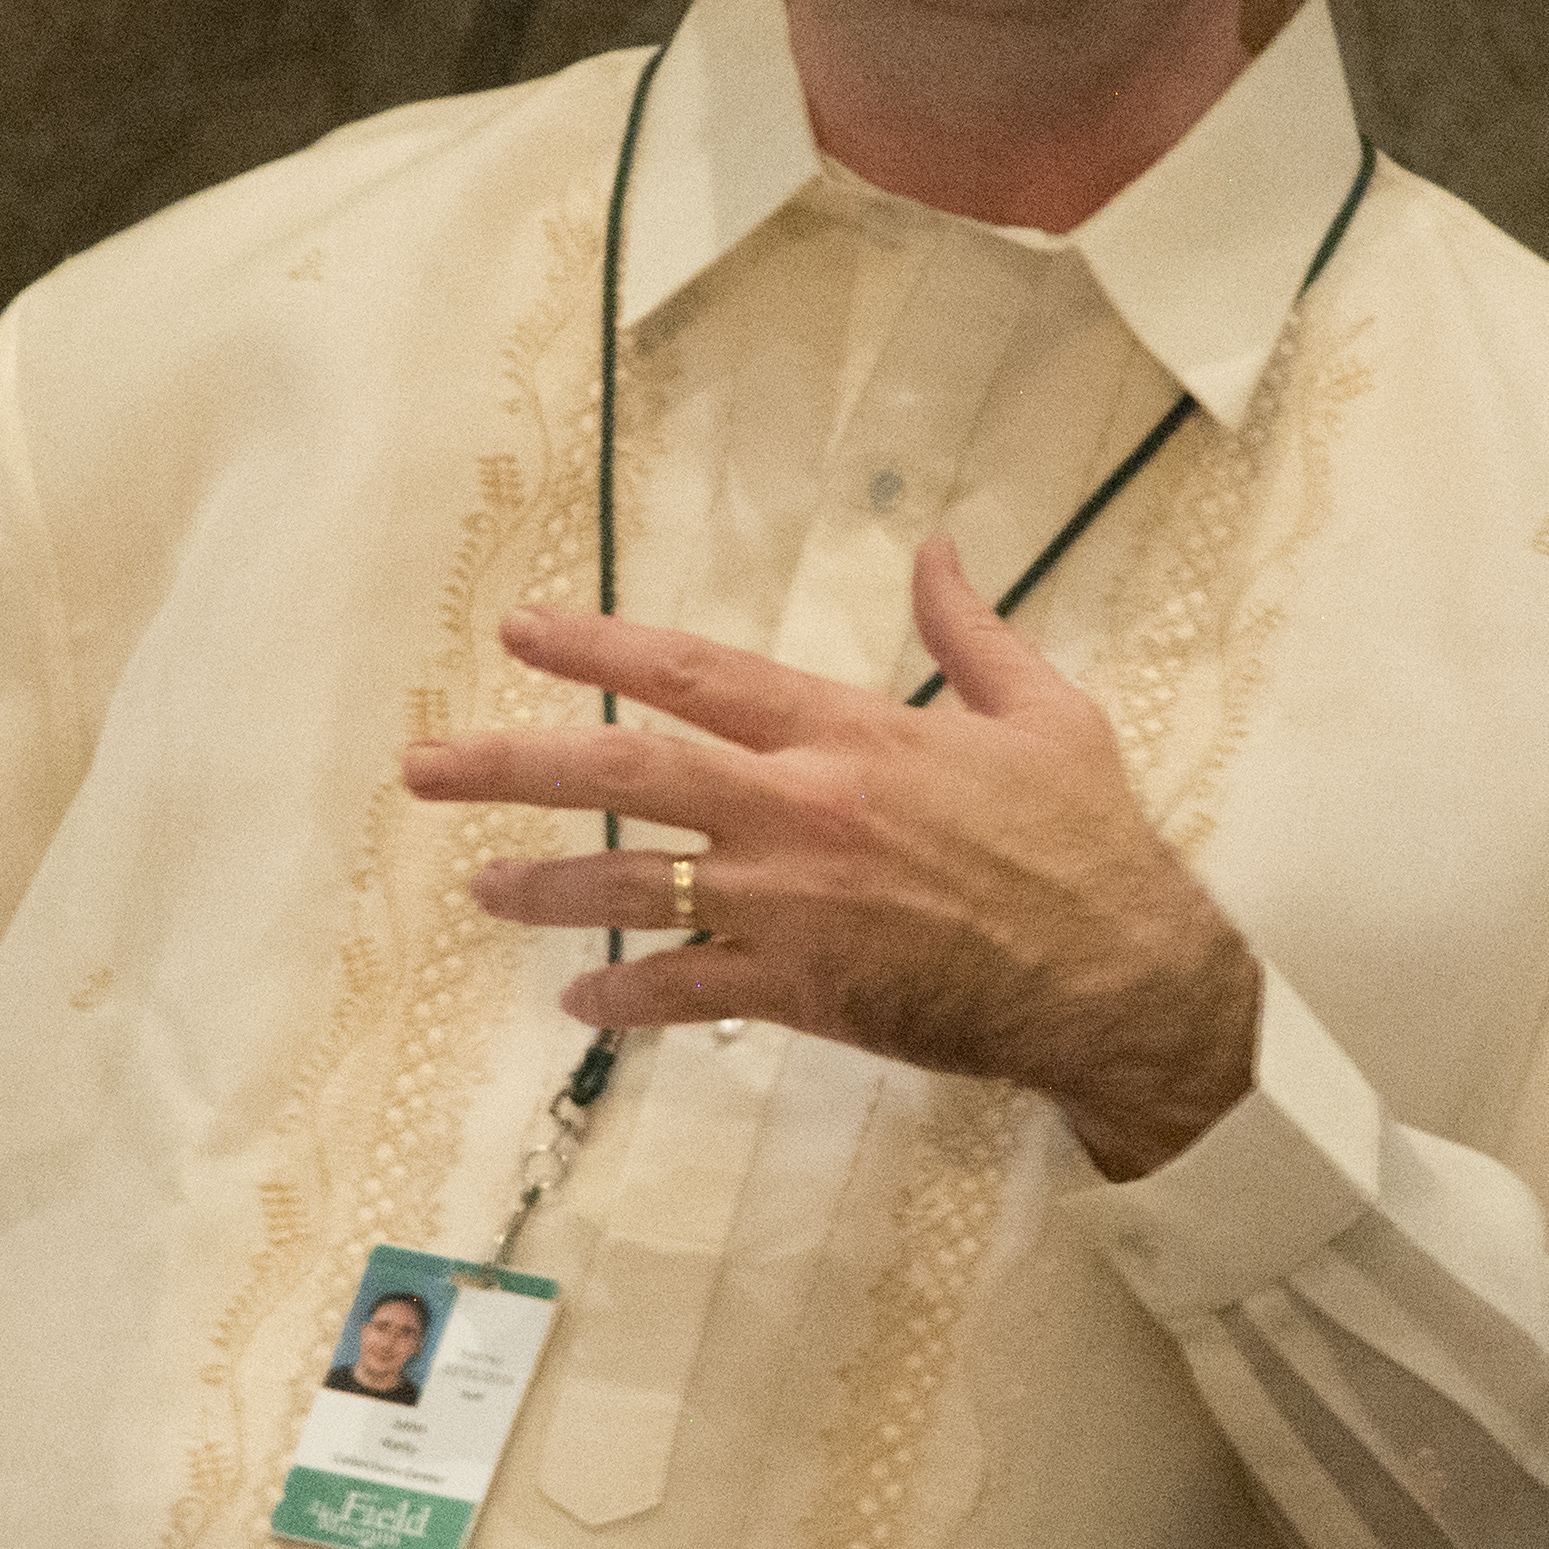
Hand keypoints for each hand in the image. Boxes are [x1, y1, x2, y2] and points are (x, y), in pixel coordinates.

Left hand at [399, 537, 1259, 1179]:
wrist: (1124, 980)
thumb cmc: (1088, 844)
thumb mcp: (1044, 711)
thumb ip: (971, 629)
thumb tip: (939, 549)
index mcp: (850, 732)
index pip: (695, 673)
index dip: (598, 647)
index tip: (519, 631)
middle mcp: (802, 810)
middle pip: (628, 774)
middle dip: (513, 764)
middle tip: (424, 765)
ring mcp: (795, 905)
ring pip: (635, 888)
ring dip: (545, 884)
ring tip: (479, 884)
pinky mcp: (805, 990)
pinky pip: (687, 991)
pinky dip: (626, 996)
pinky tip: (580, 999)